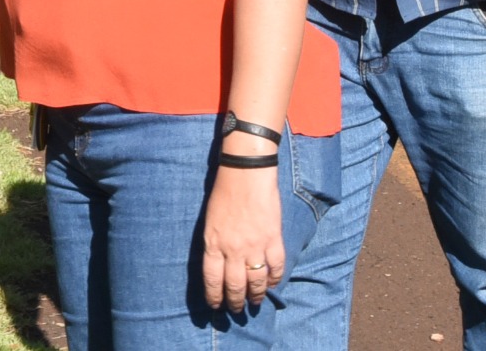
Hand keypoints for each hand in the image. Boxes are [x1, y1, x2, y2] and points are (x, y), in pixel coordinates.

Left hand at [201, 165, 283, 311]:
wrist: (246, 174)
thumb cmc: (223, 193)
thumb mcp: (210, 221)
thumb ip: (214, 244)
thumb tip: (218, 266)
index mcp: (213, 243)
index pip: (212, 279)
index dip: (214, 297)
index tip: (216, 307)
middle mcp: (233, 250)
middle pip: (235, 286)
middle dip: (235, 302)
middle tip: (237, 310)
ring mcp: (255, 246)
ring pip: (256, 282)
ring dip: (256, 296)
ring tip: (255, 302)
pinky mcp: (273, 240)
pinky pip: (276, 268)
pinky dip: (275, 279)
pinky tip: (272, 284)